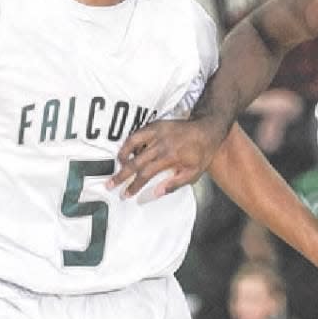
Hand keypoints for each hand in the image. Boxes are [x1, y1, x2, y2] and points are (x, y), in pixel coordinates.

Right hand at [108, 118, 223, 197]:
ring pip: (132, 145)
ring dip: (122, 156)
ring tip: (117, 166)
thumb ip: (174, 184)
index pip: (146, 174)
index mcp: (170, 157)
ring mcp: (157, 132)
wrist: (207, 129)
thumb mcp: (194, 173)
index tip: (126, 194)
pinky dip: (129, 143)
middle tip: (110, 184)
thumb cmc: (202, 153)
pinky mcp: (155, 124)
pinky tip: (127, 152)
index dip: (134, 185)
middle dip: (122, 175)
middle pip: (135, 162)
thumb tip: (156, 193)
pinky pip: (137, 134)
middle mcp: (161, 144)